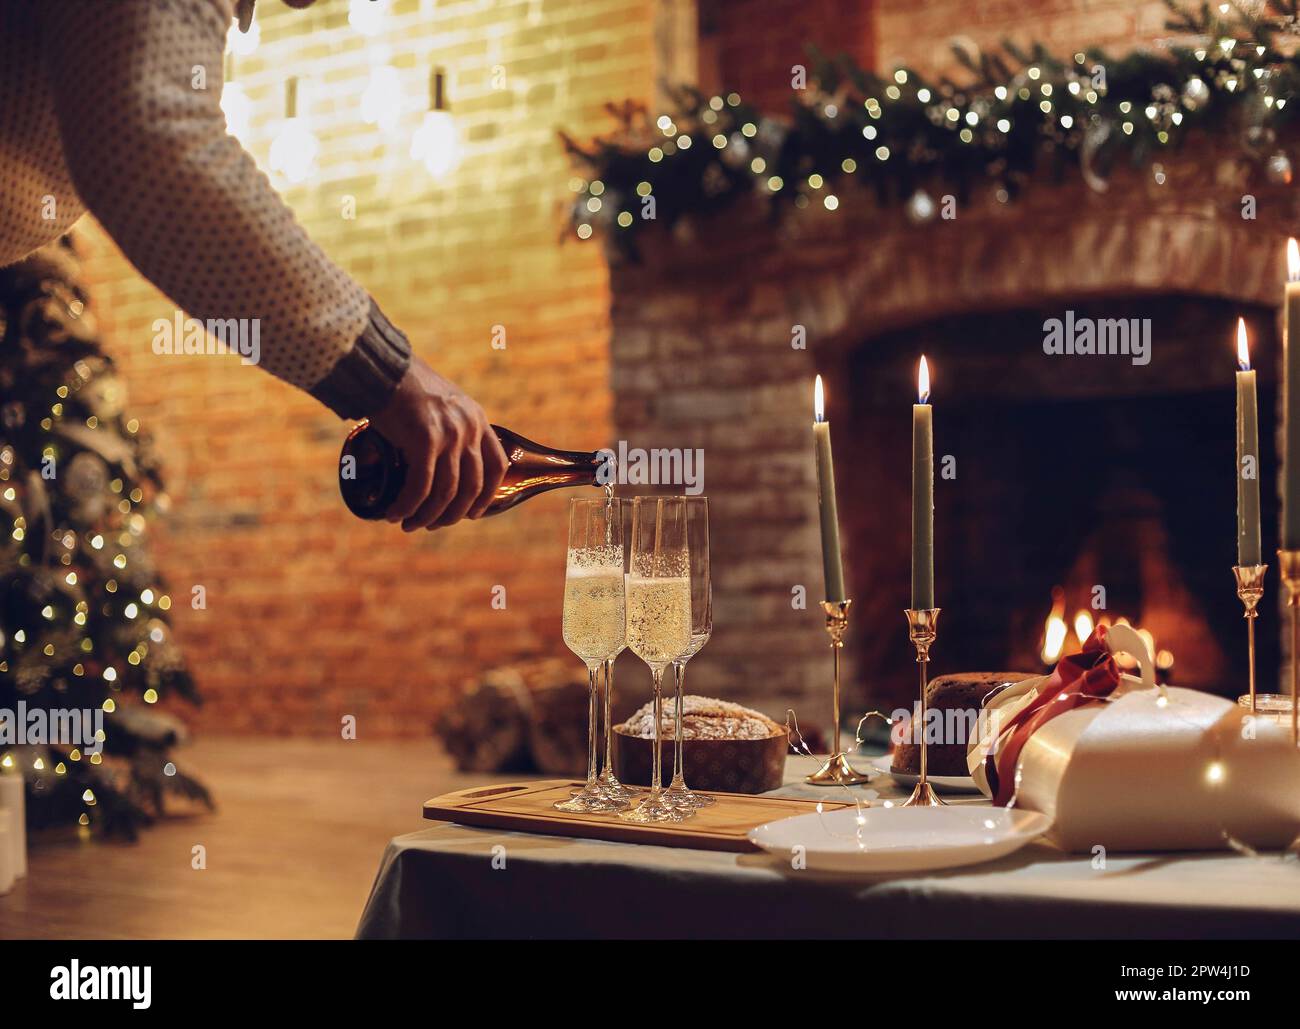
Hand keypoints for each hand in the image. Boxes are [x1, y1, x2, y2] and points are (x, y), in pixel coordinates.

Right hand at [368, 357, 507, 530]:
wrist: (383, 369)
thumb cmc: (405, 388)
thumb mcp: (442, 405)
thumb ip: (449, 427)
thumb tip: (438, 461)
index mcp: (477, 421)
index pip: (496, 466)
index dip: (486, 496)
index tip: (472, 514)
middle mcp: (469, 429)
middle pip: (471, 487)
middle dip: (452, 514)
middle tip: (431, 525)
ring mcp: (450, 435)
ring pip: (446, 492)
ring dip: (426, 516)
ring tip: (409, 525)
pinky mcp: (425, 441)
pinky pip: (420, 486)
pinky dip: (408, 506)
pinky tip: (395, 514)